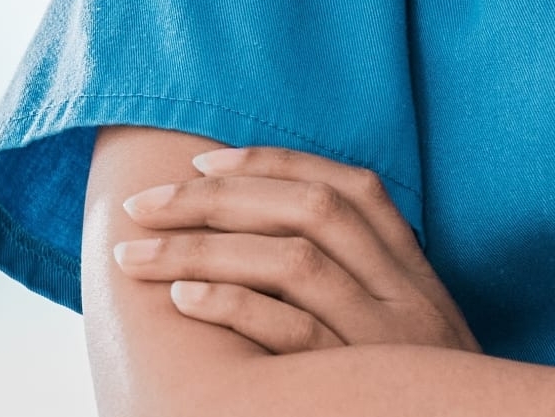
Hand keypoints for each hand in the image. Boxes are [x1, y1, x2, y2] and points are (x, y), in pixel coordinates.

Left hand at [113, 145, 480, 356]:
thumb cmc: (416, 395)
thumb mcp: (407, 330)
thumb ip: (364, 283)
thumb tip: (270, 237)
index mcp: (414, 272)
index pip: (349, 187)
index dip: (275, 163)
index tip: (202, 161)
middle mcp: (405, 293)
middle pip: (312, 212)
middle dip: (218, 198)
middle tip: (144, 205)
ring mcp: (383, 338)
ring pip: (295, 263)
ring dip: (204, 249)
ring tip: (137, 255)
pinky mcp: (359, 384)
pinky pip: (292, 334)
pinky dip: (234, 306)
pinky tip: (182, 298)